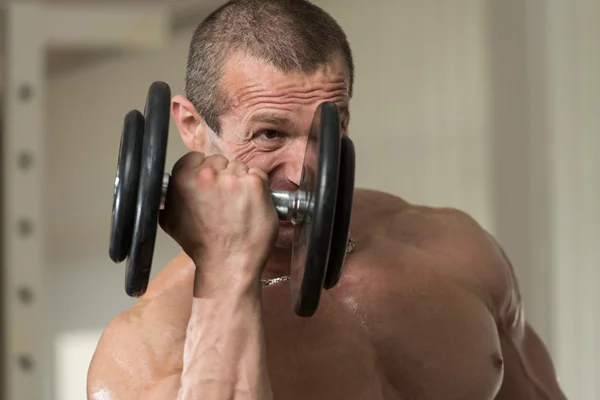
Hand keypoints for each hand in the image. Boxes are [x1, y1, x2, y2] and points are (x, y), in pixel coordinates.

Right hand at [159, 153, 278, 286]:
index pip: (196, 157)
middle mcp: (207, 174)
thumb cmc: (202, 245)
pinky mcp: (255, 185)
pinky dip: (258, 188)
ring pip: (240, 167)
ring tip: (239, 205)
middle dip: (224, 176)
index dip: (204, 171)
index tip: (209, 185)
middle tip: (225, 199)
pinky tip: (251, 206)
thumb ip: (169, 196)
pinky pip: (258, 175)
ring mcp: (232, 179)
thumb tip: (165, 186)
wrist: (228, 263)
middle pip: (220, 161)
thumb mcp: (170, 220)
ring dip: (241, 182)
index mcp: (183, 178)